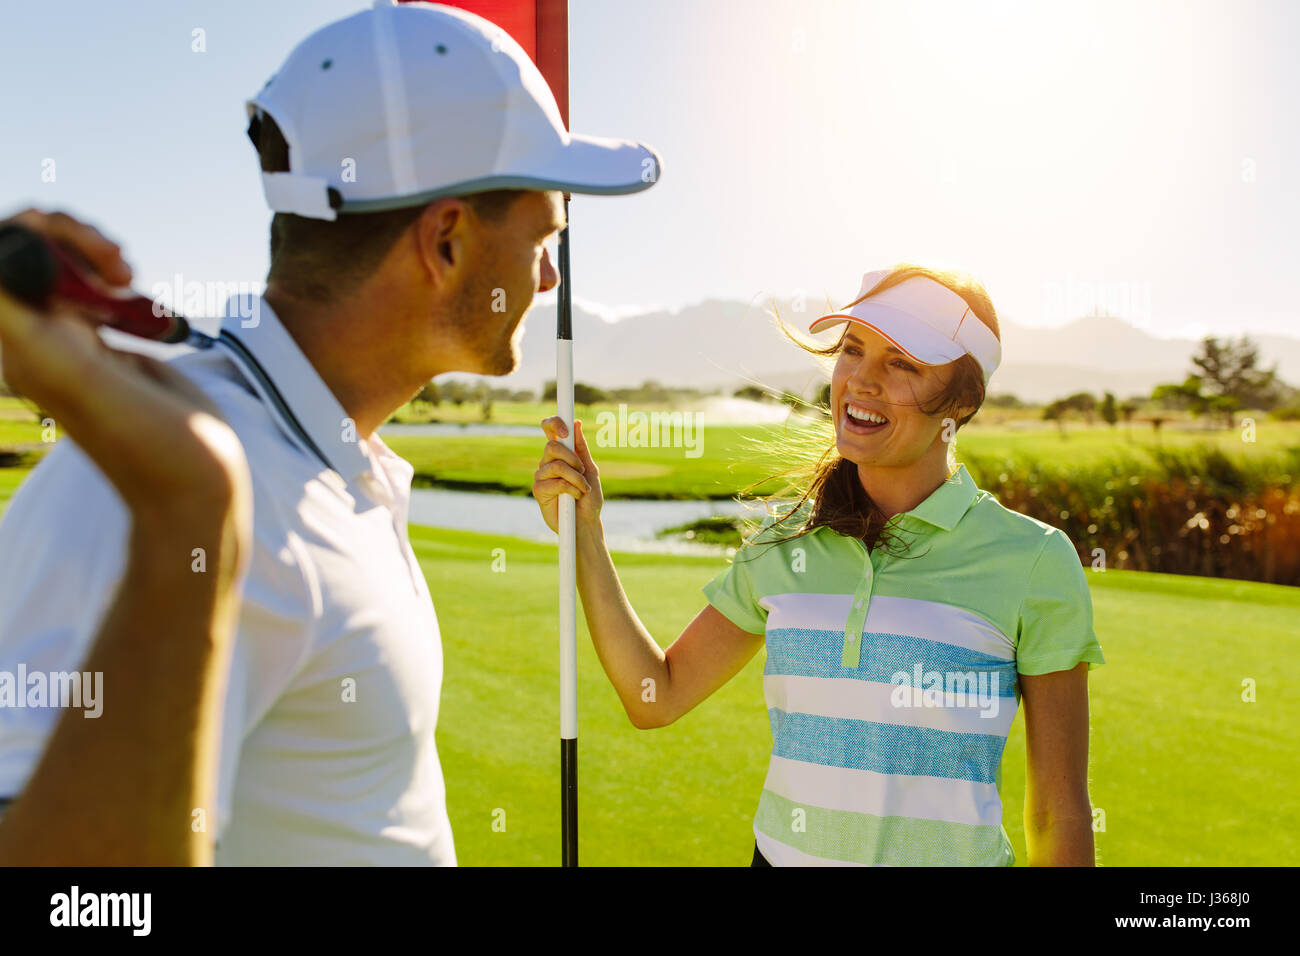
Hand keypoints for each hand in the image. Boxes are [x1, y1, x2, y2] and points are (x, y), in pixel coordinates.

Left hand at [0, 209, 249, 525]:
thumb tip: (10, 269)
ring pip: (53, 265)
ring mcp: (68, 344)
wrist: (194, 491)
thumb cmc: (155, 453)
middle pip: (22, 254)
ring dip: (90, 251)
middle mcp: (37, 343)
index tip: (93, 253)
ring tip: (130, 275)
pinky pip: (86, 291)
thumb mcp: (96, 389)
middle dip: (67, 236)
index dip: (35, 235)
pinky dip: (111, 278)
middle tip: (121, 265)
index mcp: (23, 348)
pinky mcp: (101, 349)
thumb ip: (48, 337)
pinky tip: (137, 296)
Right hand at [532, 416, 602, 532]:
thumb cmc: (589, 498)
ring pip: (556, 465)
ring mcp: (541, 476)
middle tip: (582, 470)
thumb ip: (582, 448)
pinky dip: (571, 488)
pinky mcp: (539, 491)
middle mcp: (548, 462)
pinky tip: (575, 496)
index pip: (550, 429)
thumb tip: (576, 423)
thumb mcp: (590, 470)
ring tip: (583, 489)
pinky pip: (555, 482)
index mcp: (561, 454)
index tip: (566, 430)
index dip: (554, 423)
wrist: (586, 523)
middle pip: (551, 446)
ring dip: (576, 478)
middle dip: (572, 458)